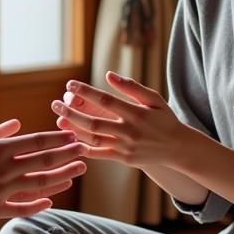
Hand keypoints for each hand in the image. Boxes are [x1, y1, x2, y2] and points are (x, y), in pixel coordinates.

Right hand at [0, 85, 86, 224]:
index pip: (37, 143)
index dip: (58, 139)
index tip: (74, 135)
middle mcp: (4, 172)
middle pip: (44, 162)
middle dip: (67, 156)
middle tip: (86, 151)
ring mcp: (1, 193)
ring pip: (38, 184)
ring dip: (61, 177)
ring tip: (77, 172)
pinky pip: (21, 208)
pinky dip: (38, 205)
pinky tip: (50, 201)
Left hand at [50, 71, 183, 170]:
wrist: (178, 147)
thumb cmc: (164, 118)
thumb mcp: (153, 99)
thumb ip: (131, 87)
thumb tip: (108, 75)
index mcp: (136, 113)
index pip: (105, 100)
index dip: (86, 91)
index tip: (70, 84)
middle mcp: (129, 131)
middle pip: (94, 122)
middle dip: (72, 112)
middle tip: (55, 103)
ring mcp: (126, 147)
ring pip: (94, 139)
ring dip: (74, 130)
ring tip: (59, 119)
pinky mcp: (124, 159)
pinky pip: (100, 154)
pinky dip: (84, 148)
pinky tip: (71, 140)